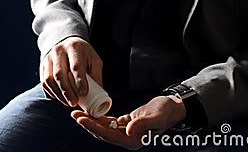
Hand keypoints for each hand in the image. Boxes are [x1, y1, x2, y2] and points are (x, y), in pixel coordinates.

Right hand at [40, 37, 102, 106]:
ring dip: (59, 94)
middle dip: (67, 91)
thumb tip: (98, 95)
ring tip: (68, 103)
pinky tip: (60, 98)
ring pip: (49, 79)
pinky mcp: (43, 65)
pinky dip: (52, 92)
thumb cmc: (84, 54)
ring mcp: (49, 57)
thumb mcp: (93, 60)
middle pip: (59, 73)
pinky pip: (44, 82)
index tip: (83, 93)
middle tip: (74, 103)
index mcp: (74, 47)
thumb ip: (96, 75)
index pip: (75, 65)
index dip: (79, 81)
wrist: (68, 43)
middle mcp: (59, 50)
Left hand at [71, 95, 185, 149]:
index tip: (82, 119)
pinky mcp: (127, 124)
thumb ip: (142, 124)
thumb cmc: (166, 111)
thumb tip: (127, 130)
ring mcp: (127, 132)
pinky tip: (92, 112)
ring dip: (91, 121)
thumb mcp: (155, 117)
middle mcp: (128, 139)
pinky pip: (111, 122)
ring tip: (78, 113)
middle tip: (75, 114)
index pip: (109, 135)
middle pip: (103, 133)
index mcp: (134, 140)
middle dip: (88, 124)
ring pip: (104, 128)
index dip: (94, 127)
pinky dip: (101, 117)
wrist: (172, 107)